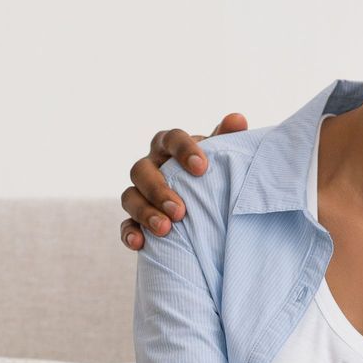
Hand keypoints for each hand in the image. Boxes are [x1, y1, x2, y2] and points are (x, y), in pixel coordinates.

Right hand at [119, 113, 250, 249]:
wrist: (205, 203)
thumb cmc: (212, 173)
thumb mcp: (221, 156)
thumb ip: (227, 138)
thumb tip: (238, 119)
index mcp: (170, 146)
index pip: (171, 139)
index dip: (183, 151)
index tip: (202, 168)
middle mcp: (150, 166)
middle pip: (142, 170)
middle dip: (159, 190)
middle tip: (180, 210)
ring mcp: (139, 192)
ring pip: (130, 197)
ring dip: (145, 212)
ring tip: (165, 229)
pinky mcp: (135, 218)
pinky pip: (125, 224)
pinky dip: (129, 232)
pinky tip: (140, 243)